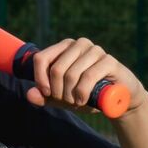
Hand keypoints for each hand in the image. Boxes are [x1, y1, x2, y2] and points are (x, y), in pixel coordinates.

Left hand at [28, 37, 147, 116]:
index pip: (41, 58)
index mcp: (64, 48)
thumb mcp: (61, 98)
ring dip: (70, 95)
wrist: (117, 99)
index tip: (46, 93)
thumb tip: (30, 94)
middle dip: (57, 91)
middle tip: (66, 101)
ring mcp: (95, 50)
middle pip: (56, 69)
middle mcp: (79, 45)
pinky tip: (83, 101)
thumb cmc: (86, 94)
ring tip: (76, 102)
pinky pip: (87, 77)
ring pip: (70, 74)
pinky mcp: (109, 60)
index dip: (40, 79)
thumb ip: (44, 96)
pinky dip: (81, 93)